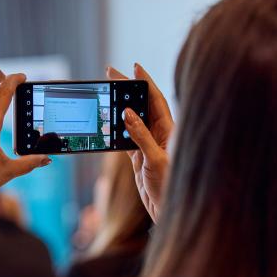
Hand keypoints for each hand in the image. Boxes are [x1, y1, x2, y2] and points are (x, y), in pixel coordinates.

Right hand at [107, 64, 173, 221]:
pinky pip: (125, 137)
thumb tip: (127, 113)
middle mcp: (160, 134)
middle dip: (128, 88)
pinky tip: (107, 122)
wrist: (169, 210)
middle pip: (142, 105)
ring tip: (106, 93)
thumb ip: (141, 136)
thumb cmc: (170, 186)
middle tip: (111, 73)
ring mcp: (149, 145)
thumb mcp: (155, 159)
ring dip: (120, 107)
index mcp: (169, 130)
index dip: (145, 82)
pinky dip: (116, 129)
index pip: (156, 99)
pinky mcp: (139, 157)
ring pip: (132, 119)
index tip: (134, 66)